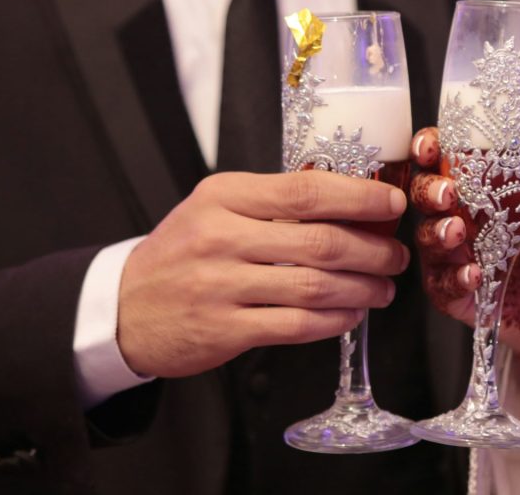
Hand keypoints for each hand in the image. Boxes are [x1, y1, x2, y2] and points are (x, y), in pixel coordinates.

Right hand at [117, 170, 409, 377]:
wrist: (123, 307)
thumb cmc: (182, 253)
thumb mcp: (216, 209)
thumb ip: (273, 204)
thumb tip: (351, 205)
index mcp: (224, 196)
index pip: (307, 190)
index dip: (360, 197)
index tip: (392, 204)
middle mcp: (221, 237)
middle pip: (321, 242)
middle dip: (373, 251)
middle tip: (396, 256)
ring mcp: (221, 285)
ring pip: (315, 287)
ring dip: (362, 289)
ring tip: (382, 289)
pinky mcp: (224, 329)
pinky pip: (296, 325)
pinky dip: (334, 321)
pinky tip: (350, 315)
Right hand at [409, 127, 519, 353]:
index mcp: (481, 193)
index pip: (442, 163)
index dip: (428, 150)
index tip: (431, 146)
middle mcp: (461, 221)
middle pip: (424, 198)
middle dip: (428, 192)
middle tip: (447, 194)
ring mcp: (455, 258)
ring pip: (425, 240)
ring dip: (436, 233)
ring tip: (457, 232)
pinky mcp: (457, 296)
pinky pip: (442, 286)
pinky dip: (454, 279)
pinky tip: (473, 275)